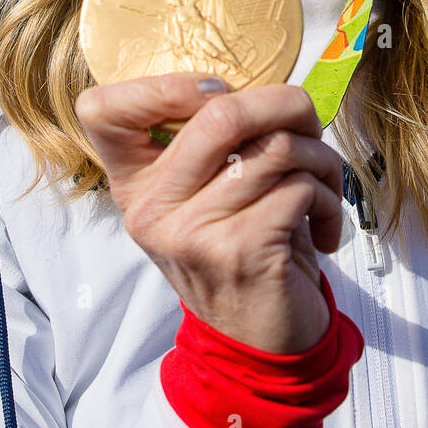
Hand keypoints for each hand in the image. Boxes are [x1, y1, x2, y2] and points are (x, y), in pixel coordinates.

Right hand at [74, 74, 343, 352]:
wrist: (259, 342)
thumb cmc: (243, 246)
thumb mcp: (206, 196)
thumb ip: (214, 143)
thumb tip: (270, 86)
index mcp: (134, 183)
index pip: (100, 110)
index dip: (161, 85)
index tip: (218, 93)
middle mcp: (151, 208)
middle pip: (220, 113)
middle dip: (286, 104)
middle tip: (307, 122)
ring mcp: (192, 233)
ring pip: (276, 148)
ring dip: (320, 158)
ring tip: (322, 182)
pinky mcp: (240, 251)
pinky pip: (299, 187)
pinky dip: (326, 197)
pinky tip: (322, 222)